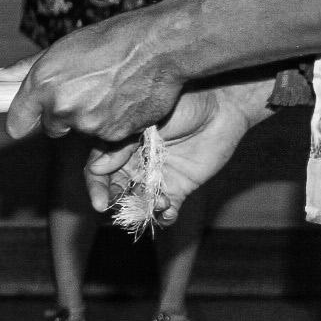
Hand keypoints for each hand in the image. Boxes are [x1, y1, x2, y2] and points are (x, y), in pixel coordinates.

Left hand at [0, 5, 185, 141]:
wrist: (160, 45)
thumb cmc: (112, 40)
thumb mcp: (63, 47)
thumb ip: (25, 68)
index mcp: (43, 83)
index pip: (16, 122)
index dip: (25, 119)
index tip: (30, 118)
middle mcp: (61, 107)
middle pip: (52, 128)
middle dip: (66, 114)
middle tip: (89, 88)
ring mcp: (88, 124)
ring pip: (82, 132)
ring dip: (93, 118)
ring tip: (112, 89)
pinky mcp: (113, 135)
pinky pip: (108, 139)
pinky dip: (116, 125)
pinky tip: (126, 100)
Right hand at [81, 78, 267, 219]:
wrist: (224, 107)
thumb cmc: (185, 103)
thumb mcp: (147, 121)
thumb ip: (122, 145)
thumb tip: (97, 169)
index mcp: (121, 146)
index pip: (98, 171)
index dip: (96, 187)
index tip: (100, 202)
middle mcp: (135, 164)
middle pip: (115, 191)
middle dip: (119, 202)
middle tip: (129, 206)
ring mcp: (156, 178)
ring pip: (139, 204)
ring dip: (144, 209)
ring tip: (161, 202)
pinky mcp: (179, 188)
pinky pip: (166, 211)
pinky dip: (165, 217)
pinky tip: (169, 212)